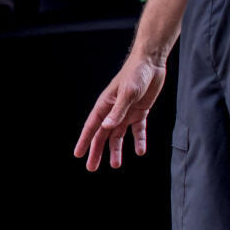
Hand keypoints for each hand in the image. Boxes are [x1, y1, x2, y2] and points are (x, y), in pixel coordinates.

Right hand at [75, 52, 166, 171]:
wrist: (151, 62)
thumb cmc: (136, 73)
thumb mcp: (128, 92)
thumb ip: (118, 111)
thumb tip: (106, 128)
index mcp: (105, 105)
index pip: (92, 127)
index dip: (84, 141)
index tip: (78, 154)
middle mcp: (113, 111)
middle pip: (102, 135)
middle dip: (96, 151)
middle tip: (91, 168)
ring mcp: (126, 112)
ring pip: (118, 136)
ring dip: (116, 150)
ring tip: (115, 165)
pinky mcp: (140, 111)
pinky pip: (137, 130)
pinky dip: (138, 140)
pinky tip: (140, 151)